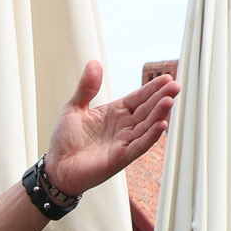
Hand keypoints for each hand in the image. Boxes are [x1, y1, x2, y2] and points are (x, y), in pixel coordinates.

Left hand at [42, 62, 178, 197]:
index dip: (152, 88)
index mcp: (115, 112)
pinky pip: (138, 146)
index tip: (167, 77)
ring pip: (146, 126)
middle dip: (161, 98)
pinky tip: (161, 126)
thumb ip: (86, 87)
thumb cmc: (65, 140)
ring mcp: (123, 142)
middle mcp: (123, 127)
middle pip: (147, 110)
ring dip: (159, 114)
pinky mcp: (119, 158)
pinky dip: (150, 137)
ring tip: (169, 101)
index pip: (139, 97)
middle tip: (175, 86)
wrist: (55, 167)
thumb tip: (94, 63)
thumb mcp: (74, 108)